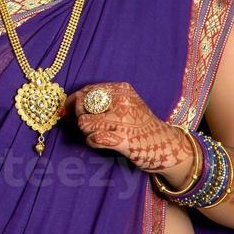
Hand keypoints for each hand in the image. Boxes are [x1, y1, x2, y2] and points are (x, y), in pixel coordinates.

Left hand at [64, 81, 196, 175]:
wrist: (165, 144)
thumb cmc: (141, 124)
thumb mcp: (127, 102)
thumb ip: (103, 99)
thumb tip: (72, 101)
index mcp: (122, 89)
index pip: (87, 90)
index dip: (73, 101)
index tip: (67, 110)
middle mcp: (122, 101)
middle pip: (82, 105)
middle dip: (78, 117)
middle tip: (86, 125)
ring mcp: (123, 120)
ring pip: (84, 123)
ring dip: (86, 131)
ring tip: (97, 134)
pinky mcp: (123, 140)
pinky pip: (93, 139)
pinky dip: (92, 142)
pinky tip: (101, 142)